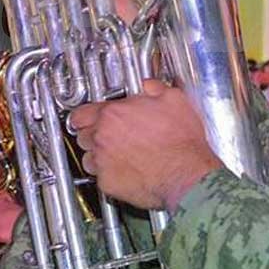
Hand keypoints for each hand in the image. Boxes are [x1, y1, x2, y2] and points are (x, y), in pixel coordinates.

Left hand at [71, 78, 219, 210]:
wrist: (187, 175)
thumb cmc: (182, 142)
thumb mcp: (174, 101)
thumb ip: (155, 88)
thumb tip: (149, 85)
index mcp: (113, 114)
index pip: (81, 113)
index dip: (86, 115)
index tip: (89, 118)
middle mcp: (103, 137)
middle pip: (82, 134)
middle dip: (94, 134)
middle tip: (110, 135)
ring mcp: (103, 161)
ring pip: (88, 157)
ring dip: (98, 155)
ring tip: (118, 155)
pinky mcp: (108, 183)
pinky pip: (100, 177)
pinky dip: (109, 175)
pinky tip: (126, 171)